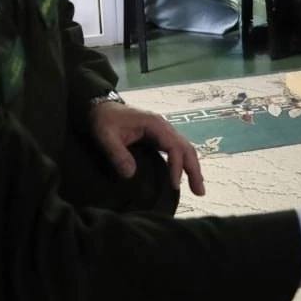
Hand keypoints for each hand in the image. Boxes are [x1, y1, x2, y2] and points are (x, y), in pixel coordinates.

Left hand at [90, 102, 204, 195]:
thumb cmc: (104, 120)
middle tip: (199, 192)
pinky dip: (184, 164)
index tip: (174, 185)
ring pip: (185, 149)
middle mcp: (164, 127)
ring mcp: (163, 132)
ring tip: (198, 190)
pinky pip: (177, 150)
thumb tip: (131, 175)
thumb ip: (117, 154)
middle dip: (194, 169)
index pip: (173, 146)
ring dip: (193, 168)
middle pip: (186, 148)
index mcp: (154, 124)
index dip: (176, 166)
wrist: (102, 108)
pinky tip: (186, 177)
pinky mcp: (160, 137)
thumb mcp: (105, 136)